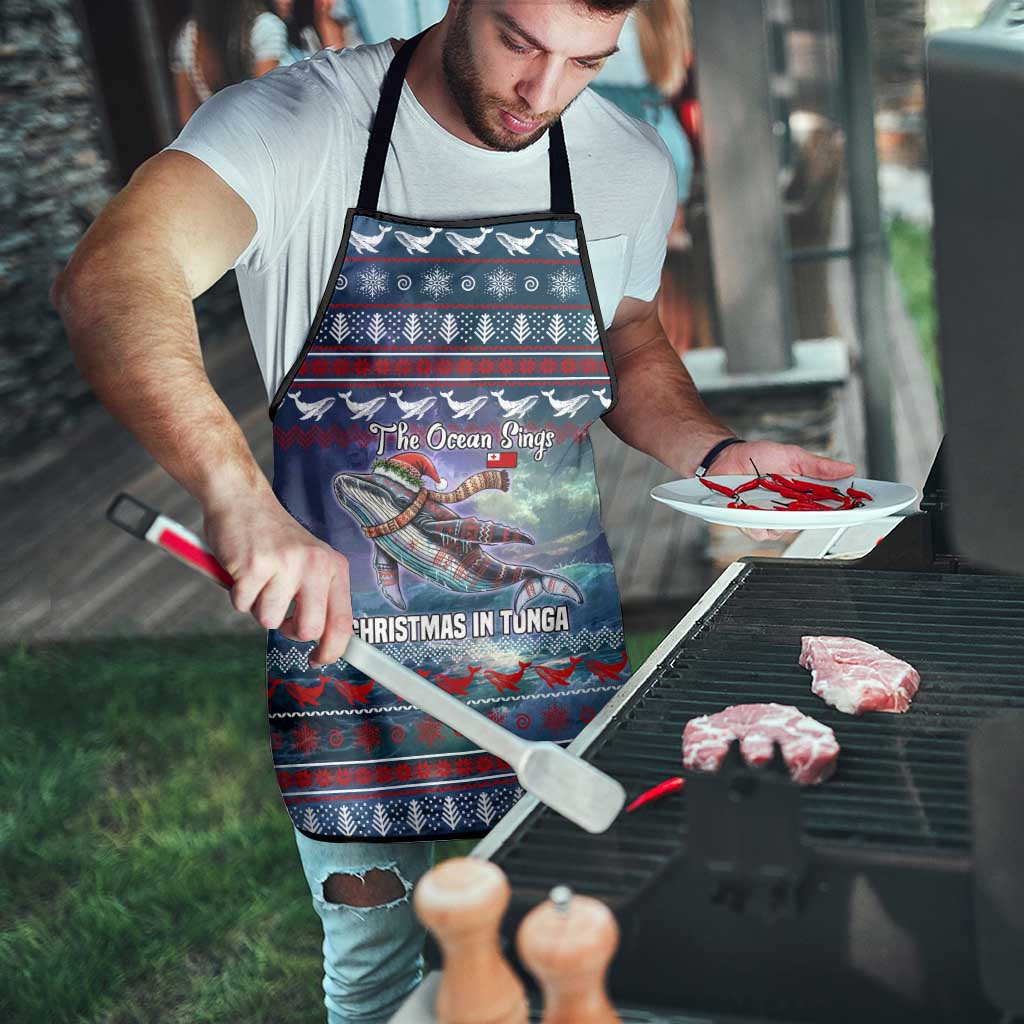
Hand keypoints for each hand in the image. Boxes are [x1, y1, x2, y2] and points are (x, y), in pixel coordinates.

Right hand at [203, 487, 352, 667]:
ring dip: (258, 606)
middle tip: (280, 614)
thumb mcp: (310, 561)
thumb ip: (319, 595)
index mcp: (334, 567)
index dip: (332, 650)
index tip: (319, 660)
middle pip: (309, 629)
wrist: (242, 500)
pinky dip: (237, 595)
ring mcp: (285, 564)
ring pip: (269, 620)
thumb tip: (324, 641)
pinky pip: (242, 605)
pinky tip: (242, 570)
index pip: (343, 621)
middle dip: (289, 630)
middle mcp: (315, 565)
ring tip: (259, 578)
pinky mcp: (254, 565)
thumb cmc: (274, 538)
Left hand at [709, 440, 856, 541]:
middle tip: (812, 506)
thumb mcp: (792, 456)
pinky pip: (759, 532)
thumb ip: (818, 466)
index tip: (857, 508)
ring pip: (784, 531)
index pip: (829, 507)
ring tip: (774, 503)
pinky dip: (758, 523)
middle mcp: (789, 510)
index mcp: (803, 495)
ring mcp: (770, 518)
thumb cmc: (758, 457)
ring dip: (781, 519)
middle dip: (812, 517)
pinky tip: (754, 512)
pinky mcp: (750, 523)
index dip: (844, 510)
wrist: (726, 457)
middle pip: (808, 523)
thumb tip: (848, 468)